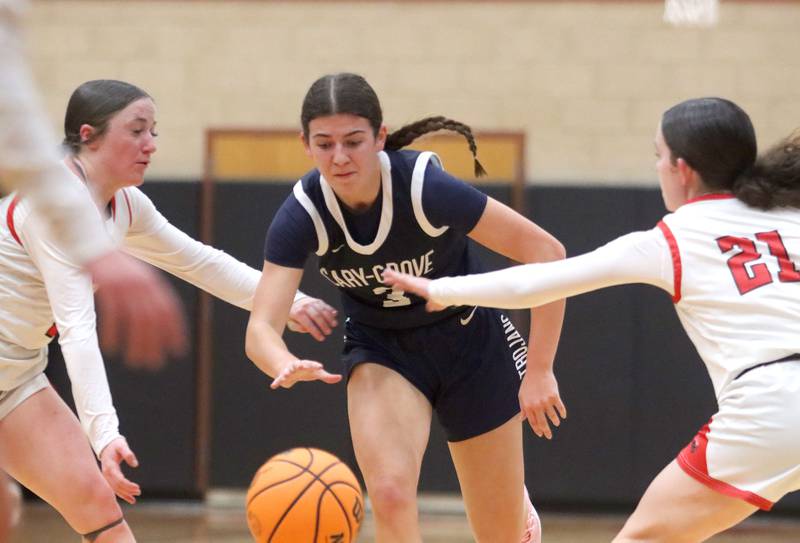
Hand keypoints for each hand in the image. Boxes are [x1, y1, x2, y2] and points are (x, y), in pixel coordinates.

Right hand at [86, 250, 186, 368]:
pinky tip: (112, 348)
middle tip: (154, 364)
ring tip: (135, 361)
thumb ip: (148, 292)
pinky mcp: (108, 286)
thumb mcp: (137, 275)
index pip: (171, 310)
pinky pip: (113, 314)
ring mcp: (126, 285)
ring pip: (137, 320)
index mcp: (153, 282)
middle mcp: (144, 284)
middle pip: (155, 319)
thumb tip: (157, 314)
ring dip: (137, 343)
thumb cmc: (114, 262)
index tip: (178, 350)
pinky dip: (113, 333)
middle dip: (155, 344)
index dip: (175, 331)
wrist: (92, 241)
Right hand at [99, 437, 140, 504]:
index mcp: (110, 467)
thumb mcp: (122, 446)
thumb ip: (128, 454)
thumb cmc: (116, 445)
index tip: (137, 488)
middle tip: (139, 492)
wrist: (106, 445)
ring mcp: (106, 477)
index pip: (119, 480)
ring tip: (134, 499)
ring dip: (124, 494)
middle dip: (128, 491)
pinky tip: (129, 499)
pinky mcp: (108, 478)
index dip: (128, 485)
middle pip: (117, 486)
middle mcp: (106, 474)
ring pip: (115, 489)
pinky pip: (114, 488)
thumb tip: (135, 464)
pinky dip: (122, 494)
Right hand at [270, 359, 341, 388]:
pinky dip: (276, 382)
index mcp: (306, 365)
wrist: (291, 367)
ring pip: (287, 371)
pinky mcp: (283, 376)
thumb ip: (327, 376)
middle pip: (299, 365)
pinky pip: (279, 379)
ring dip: (286, 373)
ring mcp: (289, 370)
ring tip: (285, 376)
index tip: (321, 366)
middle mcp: (297, 366)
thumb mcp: (316, 373)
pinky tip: (273, 386)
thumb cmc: (306, 370)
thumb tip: (340, 378)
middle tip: (301, 365)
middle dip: (300, 365)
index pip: (312, 364)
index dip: (315, 365)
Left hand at [287, 297, 337, 340]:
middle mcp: (306, 307)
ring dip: (330, 318)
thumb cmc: (293, 313)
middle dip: (324, 325)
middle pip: (317, 316)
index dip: (316, 332)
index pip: (308, 324)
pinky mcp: (318, 301)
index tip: (321, 338)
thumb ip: (298, 327)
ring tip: (334, 324)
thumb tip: (306, 329)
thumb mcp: (291, 322)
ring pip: (323, 310)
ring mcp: (312, 303)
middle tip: (328, 332)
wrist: (294, 300)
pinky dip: (331, 310)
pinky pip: (325, 305)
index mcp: (298, 313)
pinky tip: (335, 315)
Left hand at [381, 270, 444, 310]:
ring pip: (401, 278)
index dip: (402, 286)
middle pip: (403, 281)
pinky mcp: (413, 281)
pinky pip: (401, 277)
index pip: (409, 287)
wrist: (444, 294)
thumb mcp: (435, 304)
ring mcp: (414, 281)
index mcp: (421, 288)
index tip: (395, 287)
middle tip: (386, 279)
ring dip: (392, 276)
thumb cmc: (441, 298)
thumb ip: (431, 306)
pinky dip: (394, 275)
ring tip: (384, 273)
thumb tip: (429, 309)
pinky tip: (387, 272)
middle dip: (395, 280)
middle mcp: (417, 283)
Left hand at [519, 368, 566, 439]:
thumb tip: (521, 419)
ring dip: (555, 421)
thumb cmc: (528, 383)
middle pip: (542, 422)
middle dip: (546, 431)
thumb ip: (523, 408)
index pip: (533, 422)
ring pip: (552, 416)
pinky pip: (560, 408)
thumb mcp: (522, 396)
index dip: (537, 430)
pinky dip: (562, 413)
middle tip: (549, 436)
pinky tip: (563, 416)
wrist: (537, 370)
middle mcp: (537, 405)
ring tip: (557, 423)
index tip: (541, 434)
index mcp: (528, 406)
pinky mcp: (554, 396)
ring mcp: (546, 401)